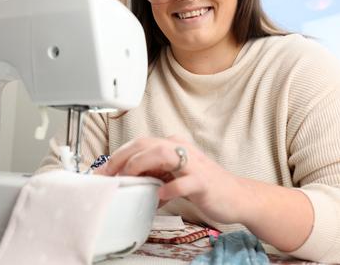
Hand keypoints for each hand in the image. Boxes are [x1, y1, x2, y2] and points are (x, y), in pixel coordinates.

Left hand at [102, 135, 245, 223]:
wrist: (236, 197)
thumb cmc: (204, 186)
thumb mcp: (174, 177)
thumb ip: (154, 174)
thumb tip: (129, 181)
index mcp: (173, 146)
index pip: (140, 143)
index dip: (118, 155)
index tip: (102, 171)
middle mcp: (182, 150)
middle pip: (146, 144)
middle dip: (122, 158)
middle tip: (106, 175)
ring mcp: (194, 165)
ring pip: (162, 154)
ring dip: (141, 165)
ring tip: (128, 178)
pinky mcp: (203, 182)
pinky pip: (184, 182)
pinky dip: (170, 188)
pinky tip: (159, 195)